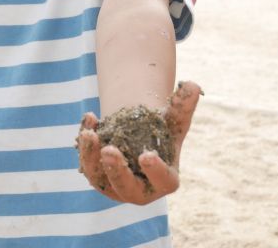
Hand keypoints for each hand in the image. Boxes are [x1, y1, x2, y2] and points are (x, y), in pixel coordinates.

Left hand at [76, 81, 201, 204]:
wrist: (137, 134)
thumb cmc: (160, 130)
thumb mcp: (172, 118)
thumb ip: (182, 105)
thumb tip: (193, 85)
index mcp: (166, 180)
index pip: (163, 180)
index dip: (155, 170)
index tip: (146, 155)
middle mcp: (141, 191)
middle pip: (128, 188)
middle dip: (117, 170)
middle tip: (108, 149)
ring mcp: (116, 187)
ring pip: (99, 178)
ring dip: (91, 156)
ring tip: (88, 133)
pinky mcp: (97, 178)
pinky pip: (87, 165)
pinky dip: (84, 145)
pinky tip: (89, 119)